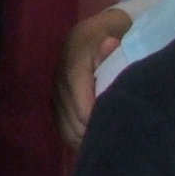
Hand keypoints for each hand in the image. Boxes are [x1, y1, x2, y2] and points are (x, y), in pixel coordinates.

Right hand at [55, 8, 133, 148]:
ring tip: (106, 144)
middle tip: (117, 143)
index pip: (82, 108)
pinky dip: (76, 136)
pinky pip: (61, 125)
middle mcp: (60, 79)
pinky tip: (92, 140)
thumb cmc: (113, 35)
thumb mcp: (119, 34)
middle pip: (73, 121)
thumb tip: (110, 45)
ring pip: (66, 126)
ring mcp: (55, 90)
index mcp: (74, 64)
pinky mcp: (54, 99)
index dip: (99, 123)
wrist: (92, 31)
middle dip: (93, 135)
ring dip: (85, 139)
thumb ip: (117, 46)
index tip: (120, 131)